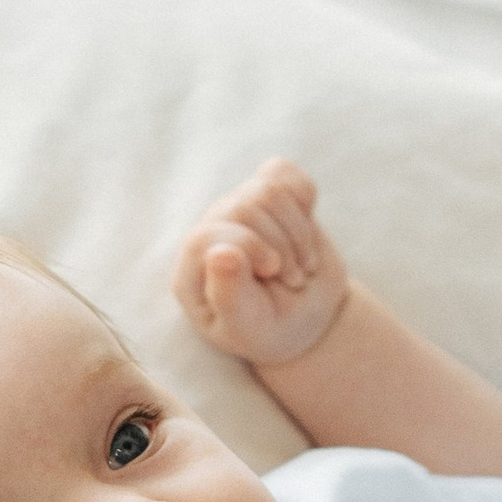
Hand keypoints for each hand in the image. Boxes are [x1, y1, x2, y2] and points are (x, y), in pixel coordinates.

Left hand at [171, 155, 349, 371]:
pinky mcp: (269, 197)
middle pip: (243, 207)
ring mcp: (240, 210)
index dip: (246, 245)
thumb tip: (221, 252)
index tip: (273, 270)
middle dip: (281, 244)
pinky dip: (304, 196)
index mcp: (195, 268)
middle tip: (295, 280)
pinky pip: (283, 172)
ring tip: (304, 265)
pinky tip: (306, 227)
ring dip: (298, 230)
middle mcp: (213, 232)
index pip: (206, 236)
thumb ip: (230, 296)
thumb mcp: (248, 328)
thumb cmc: (270, 329)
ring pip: (268, 189)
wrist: (306, 316)